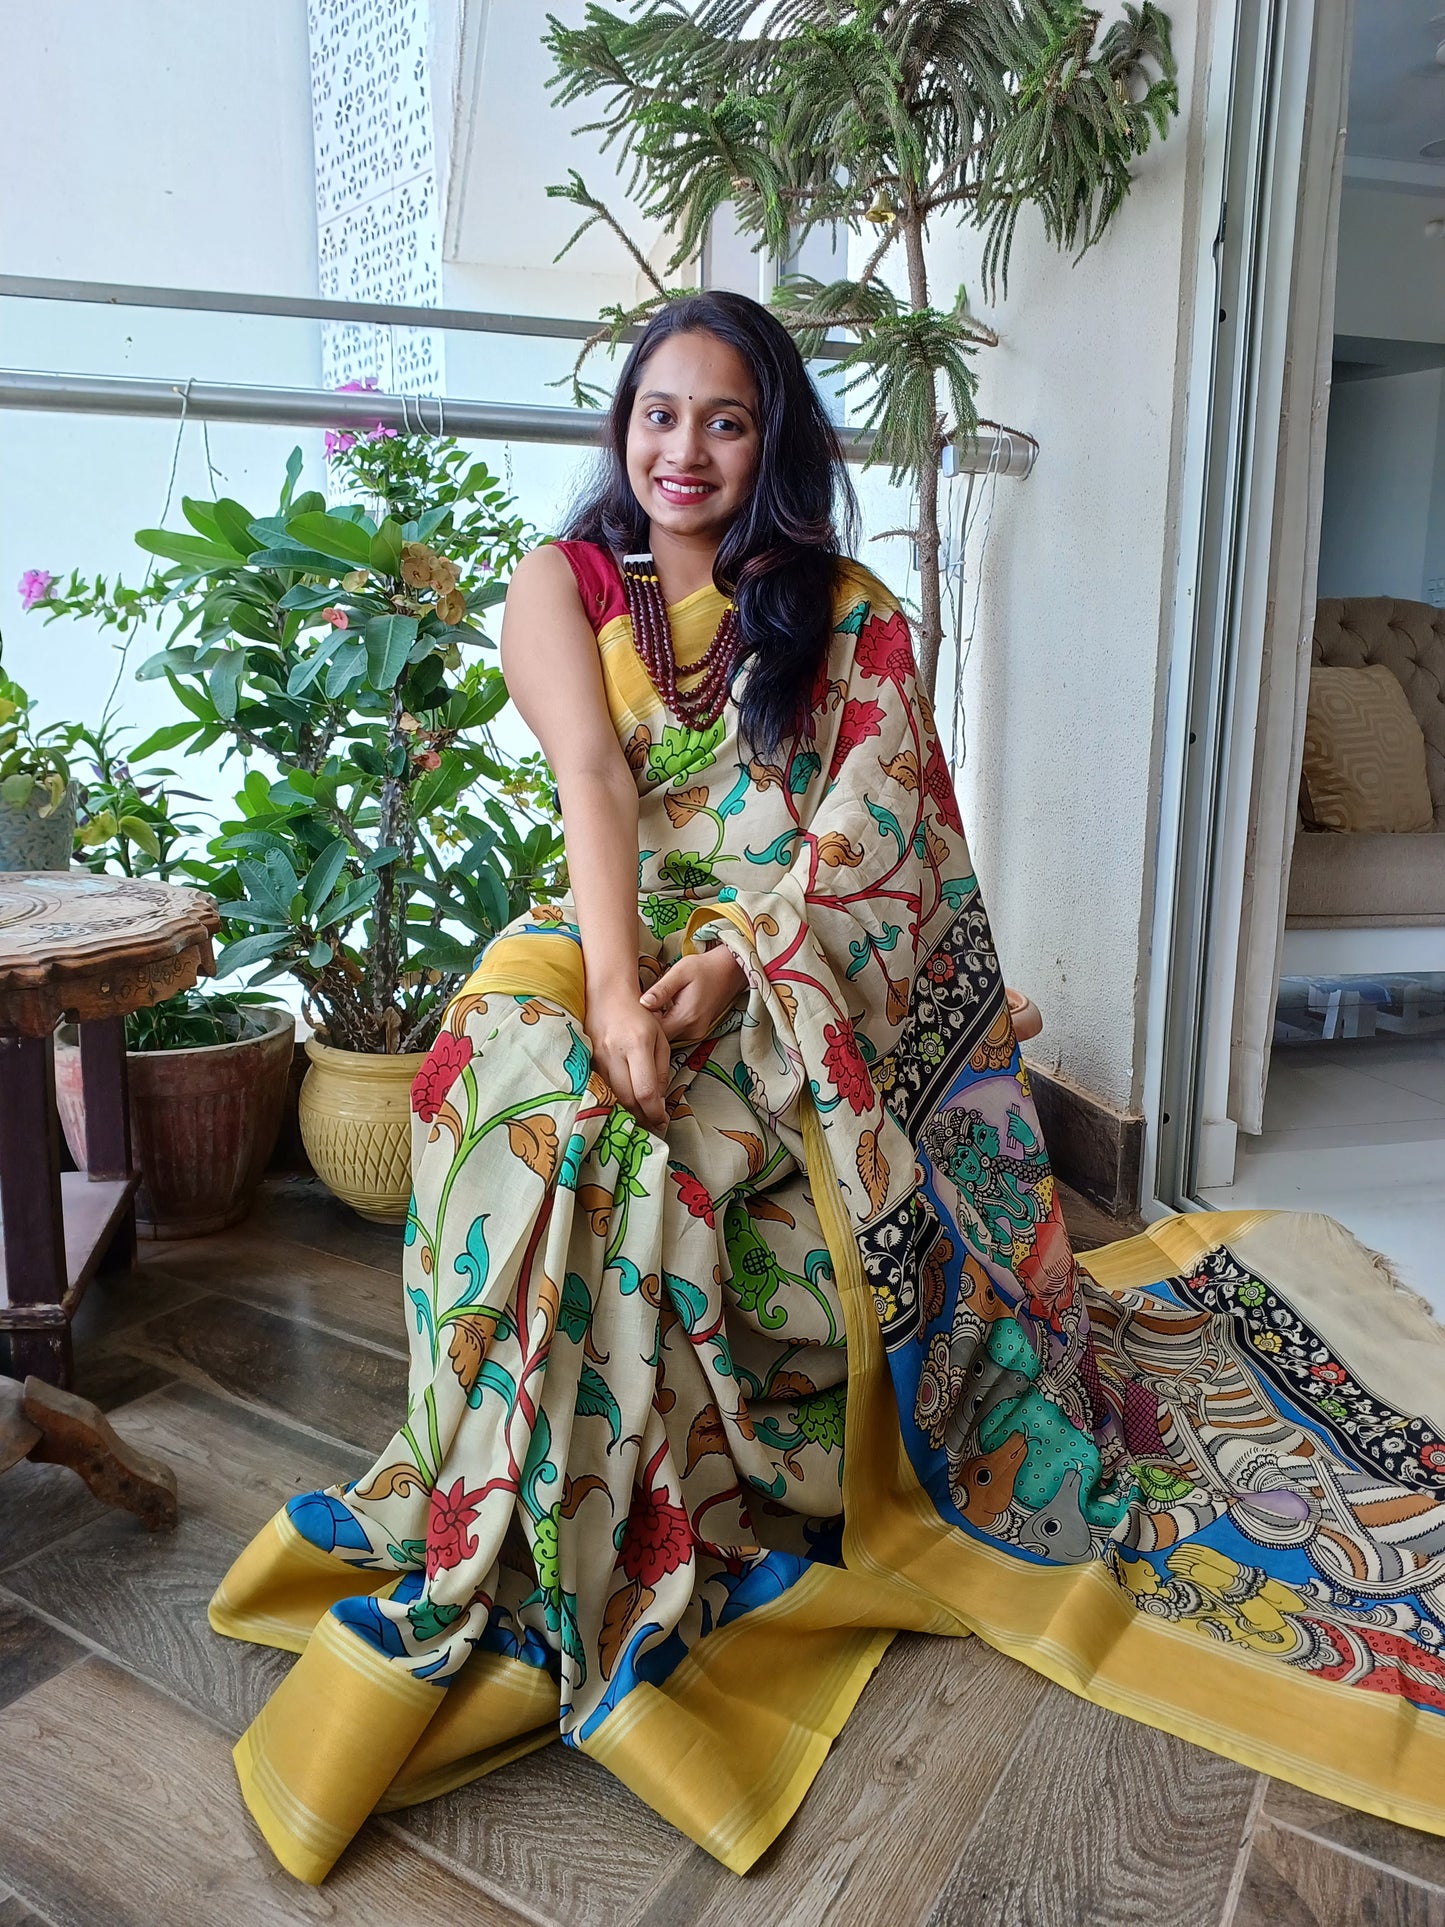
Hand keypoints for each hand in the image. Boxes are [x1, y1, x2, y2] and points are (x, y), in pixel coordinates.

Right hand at [587, 988, 672, 1132]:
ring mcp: (598, 1057)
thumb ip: (661, 1071)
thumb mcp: (660, 1040)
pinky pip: (601, 1088)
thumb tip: (658, 1101)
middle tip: (652, 1125)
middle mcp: (615, 1053)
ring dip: (626, 1111)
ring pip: (611, 1096)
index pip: (645, 1090)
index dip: (654, 1112)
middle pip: (626, 1098)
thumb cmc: (640, 1016)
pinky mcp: (587, 1060)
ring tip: (639, 1118)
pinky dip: (613, 1100)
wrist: (608, 996)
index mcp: (638, 1045)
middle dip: (641, 1117)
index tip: (662, 1121)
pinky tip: (622, 1104)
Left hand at [640, 945, 746, 1043]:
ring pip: (667, 1037)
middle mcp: (692, 1030)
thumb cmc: (703, 968)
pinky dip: (665, 1024)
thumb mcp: (680, 972)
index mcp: (686, 1017)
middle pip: (660, 1038)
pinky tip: (659, 1011)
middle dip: (646, 1026)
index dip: (641, 1024)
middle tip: (635, 1009)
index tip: (631, 1011)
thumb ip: (661, 990)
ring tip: (647, 1009)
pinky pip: (675, 1033)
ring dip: (656, 1026)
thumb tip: (642, 1003)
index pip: (655, 1033)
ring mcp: (696, 1033)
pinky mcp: (697, 1032)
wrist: (727, 971)